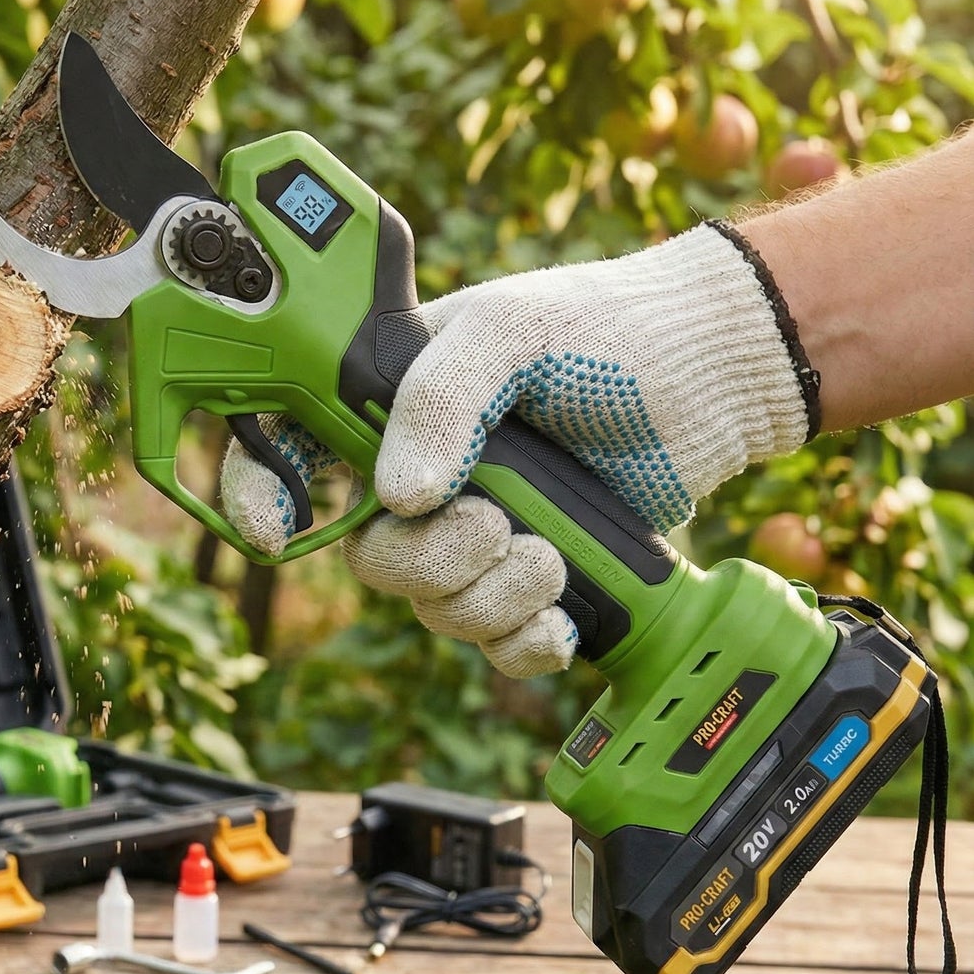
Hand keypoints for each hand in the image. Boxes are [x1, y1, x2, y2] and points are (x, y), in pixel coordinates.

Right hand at [220, 223, 814, 675]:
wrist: (712, 376)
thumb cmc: (604, 329)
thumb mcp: (508, 333)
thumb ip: (441, 399)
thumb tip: (401, 495)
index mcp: (391, 405)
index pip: (290, 451)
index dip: (262, 496)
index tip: (277, 535)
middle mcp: (426, 475)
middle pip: (371, 558)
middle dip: (429, 562)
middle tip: (496, 524)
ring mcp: (481, 530)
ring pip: (435, 610)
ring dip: (491, 598)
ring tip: (551, 556)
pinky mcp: (537, 577)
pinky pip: (497, 644)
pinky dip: (522, 644)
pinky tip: (559, 619)